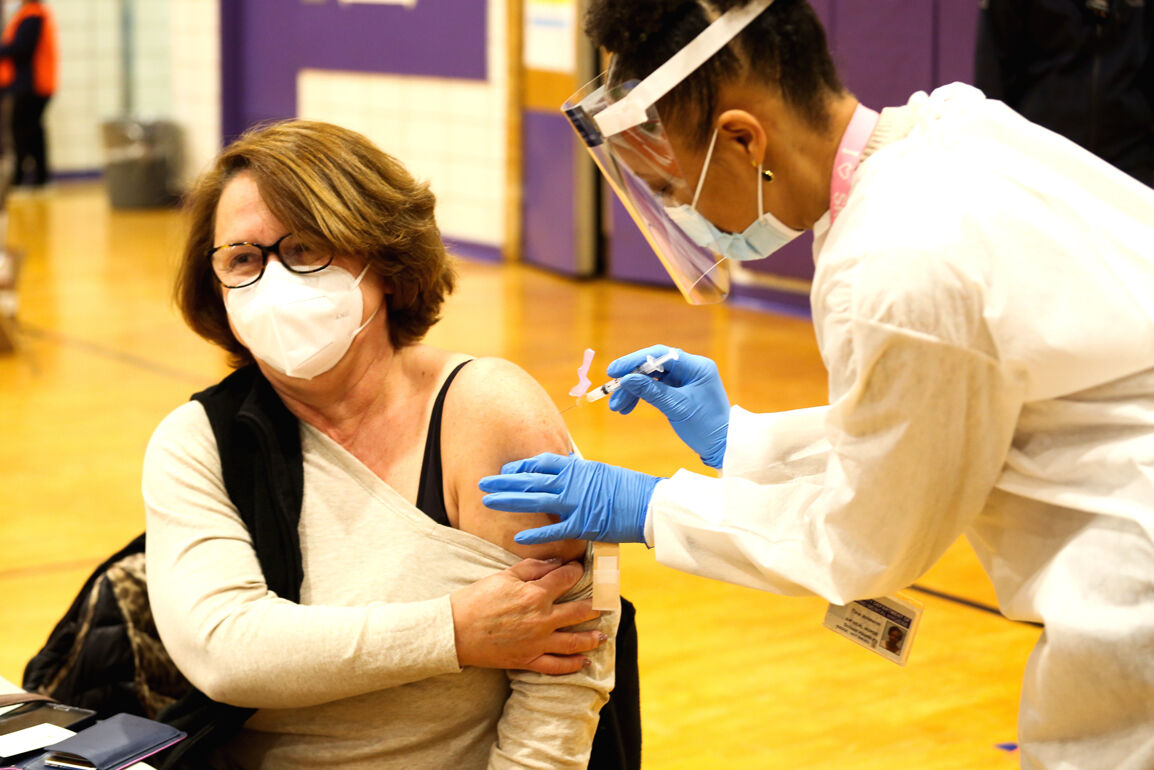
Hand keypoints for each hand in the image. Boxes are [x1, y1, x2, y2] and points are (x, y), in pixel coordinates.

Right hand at [451, 558, 604, 675]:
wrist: (454, 631)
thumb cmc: (476, 600)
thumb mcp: (504, 575)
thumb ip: (533, 568)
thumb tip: (556, 562)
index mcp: (536, 594)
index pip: (567, 579)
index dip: (577, 571)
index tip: (581, 568)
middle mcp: (542, 619)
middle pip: (580, 610)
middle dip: (597, 604)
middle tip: (607, 601)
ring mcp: (538, 642)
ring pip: (575, 641)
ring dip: (592, 637)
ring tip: (603, 635)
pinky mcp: (528, 660)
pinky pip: (556, 665)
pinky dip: (573, 665)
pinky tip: (584, 662)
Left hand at [479, 452, 658, 544]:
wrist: (650, 503)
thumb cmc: (628, 488)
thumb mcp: (600, 472)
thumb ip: (579, 474)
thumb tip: (566, 470)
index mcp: (576, 467)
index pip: (540, 462)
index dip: (520, 467)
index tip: (505, 471)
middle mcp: (571, 482)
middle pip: (530, 479)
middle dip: (504, 481)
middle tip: (483, 483)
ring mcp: (575, 502)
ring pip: (534, 499)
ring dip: (508, 500)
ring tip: (487, 501)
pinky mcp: (582, 524)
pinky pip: (554, 530)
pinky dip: (535, 535)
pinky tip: (517, 538)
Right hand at [607, 345, 729, 468]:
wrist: (722, 447)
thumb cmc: (706, 426)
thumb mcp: (676, 408)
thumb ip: (651, 391)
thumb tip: (625, 379)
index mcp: (697, 366)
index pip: (661, 355)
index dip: (634, 360)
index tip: (614, 371)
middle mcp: (691, 369)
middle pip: (653, 366)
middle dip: (631, 380)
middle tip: (611, 392)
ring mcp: (685, 380)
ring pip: (651, 379)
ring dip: (633, 391)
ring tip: (617, 408)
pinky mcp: (680, 391)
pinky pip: (656, 389)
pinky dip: (641, 397)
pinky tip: (627, 408)